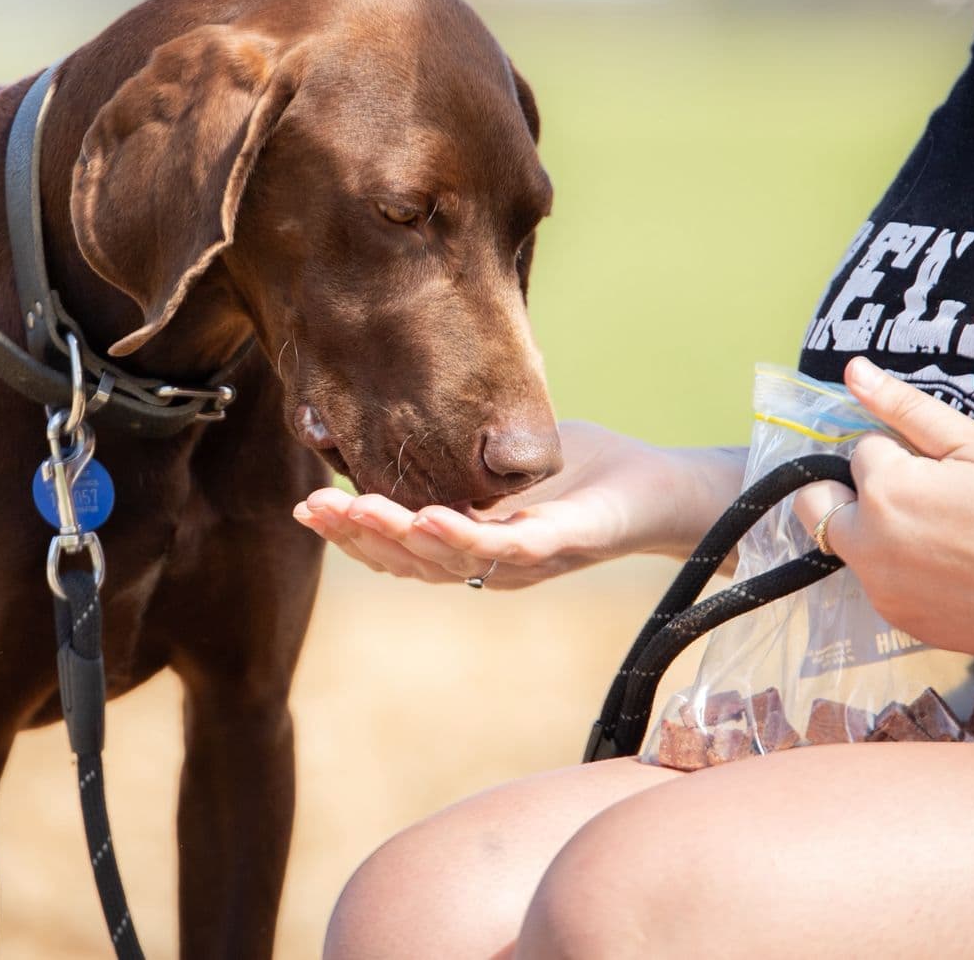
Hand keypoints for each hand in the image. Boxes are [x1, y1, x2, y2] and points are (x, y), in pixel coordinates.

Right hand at [291, 420, 732, 588]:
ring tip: (356, 508)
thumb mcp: (504, 456)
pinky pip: (509, 546)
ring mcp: (529, 558)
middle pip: (412, 561)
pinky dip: (466, 536)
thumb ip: (455, 449)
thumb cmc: (588, 471)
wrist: (667, 487)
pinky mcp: (567, 542)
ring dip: (398, 536)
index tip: (306, 509)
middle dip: (357, 536)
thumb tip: (397, 410)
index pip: (400, 549)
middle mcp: (492, 563)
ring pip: (450, 559)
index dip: (351, 535)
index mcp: (472, 542)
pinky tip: (429, 515)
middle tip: (311, 510)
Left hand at [790, 356, 973, 661]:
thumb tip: (853, 370)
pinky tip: (953, 568)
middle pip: (819, 505)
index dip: (898, 451)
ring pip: (852, 548)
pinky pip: (881, 585)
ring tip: (943, 532)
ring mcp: (883, 592)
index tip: (940, 466)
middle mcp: (869, 547)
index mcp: (884, 492)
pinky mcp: (904, 622)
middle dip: (849, 491)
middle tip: (909, 494)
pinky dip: (900, 571)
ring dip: (875, 533)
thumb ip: (905, 408)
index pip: (861, 451)